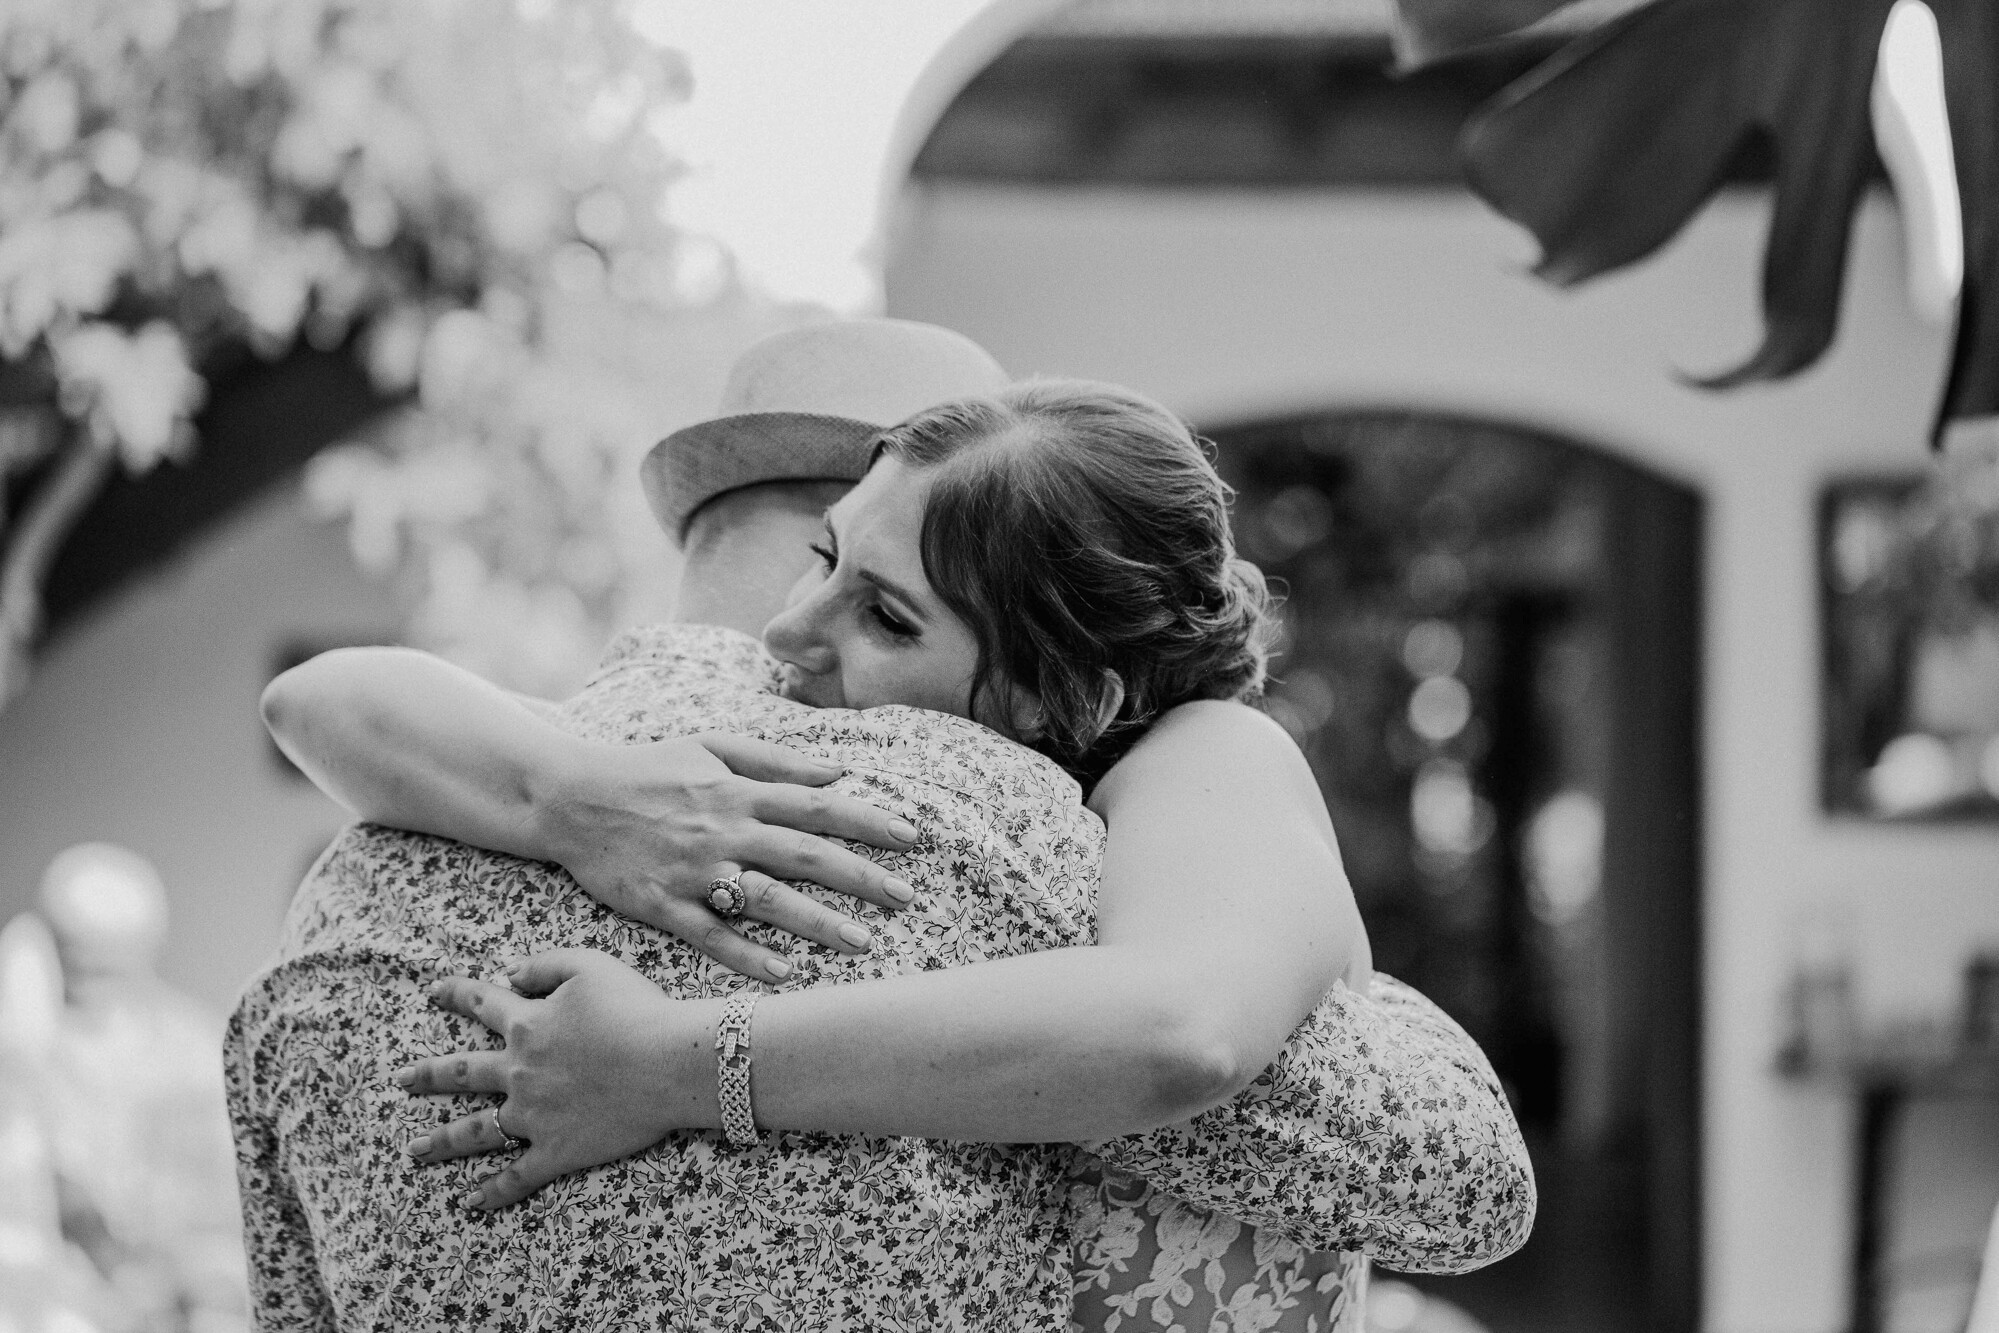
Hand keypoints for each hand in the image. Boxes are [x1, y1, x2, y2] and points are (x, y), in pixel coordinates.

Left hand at [393, 951, 716, 1210]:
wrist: (667, 1063)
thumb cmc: (636, 1009)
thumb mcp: (589, 965)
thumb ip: (545, 965)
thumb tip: (509, 973)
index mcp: (528, 1024)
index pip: (481, 1003)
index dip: (455, 994)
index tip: (432, 991)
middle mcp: (519, 1071)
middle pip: (463, 1072)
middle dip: (429, 1076)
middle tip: (402, 1080)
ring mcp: (533, 1115)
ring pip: (475, 1131)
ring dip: (441, 1141)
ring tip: (414, 1150)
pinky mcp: (556, 1151)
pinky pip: (517, 1176)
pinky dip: (493, 1192)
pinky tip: (471, 1202)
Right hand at [540, 732, 921, 981]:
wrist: (571, 799)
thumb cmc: (649, 769)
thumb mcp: (712, 745)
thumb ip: (776, 760)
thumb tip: (837, 772)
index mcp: (739, 790)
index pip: (817, 806)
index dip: (868, 821)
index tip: (913, 838)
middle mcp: (723, 829)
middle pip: (803, 854)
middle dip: (859, 877)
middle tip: (906, 899)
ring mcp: (693, 870)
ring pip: (765, 899)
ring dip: (816, 922)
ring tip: (863, 944)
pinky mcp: (662, 904)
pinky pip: (711, 934)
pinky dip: (747, 955)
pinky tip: (784, 974)